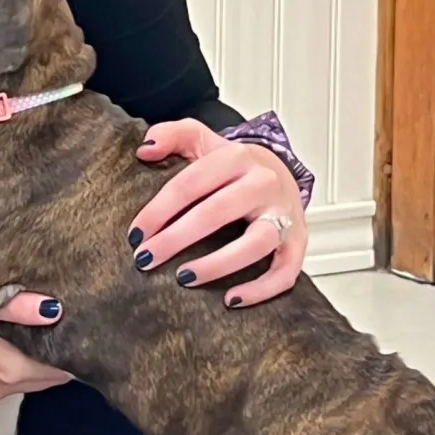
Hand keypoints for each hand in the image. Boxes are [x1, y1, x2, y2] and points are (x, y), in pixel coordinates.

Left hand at [129, 118, 306, 307]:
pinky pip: (286, 271)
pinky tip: (230, 299)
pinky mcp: (299, 241)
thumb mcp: (202, 140)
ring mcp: (284, 213)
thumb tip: (145, 148)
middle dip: (176, 239)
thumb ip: (173, 135)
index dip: (159, 211)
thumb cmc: (233, 166)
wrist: (280, 172)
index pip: (191, 184)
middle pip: (217, 212)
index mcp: (237, 156)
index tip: (136, 235)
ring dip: (217, 264)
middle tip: (146, 259)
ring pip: (256, 243)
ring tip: (183, 278)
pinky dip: (261, 289)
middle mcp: (264, 183)